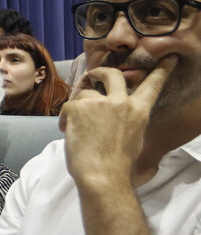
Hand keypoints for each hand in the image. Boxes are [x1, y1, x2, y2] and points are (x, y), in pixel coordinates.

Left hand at [59, 56, 175, 187]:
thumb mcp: (133, 137)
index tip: (169, 58)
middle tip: (94, 74)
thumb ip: (126, 119)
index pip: (152, 85)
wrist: (102, 175)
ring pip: (84, 95)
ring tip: (78, 128)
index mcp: (139, 111)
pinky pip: (68, 107)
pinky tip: (69, 132)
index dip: (161, 70)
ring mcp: (99, 103)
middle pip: (113, 74)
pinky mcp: (78, 107)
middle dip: (102, 71)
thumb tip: (112, 114)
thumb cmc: (117, 164)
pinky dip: (66, 119)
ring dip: (79, 108)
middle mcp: (121, 102)